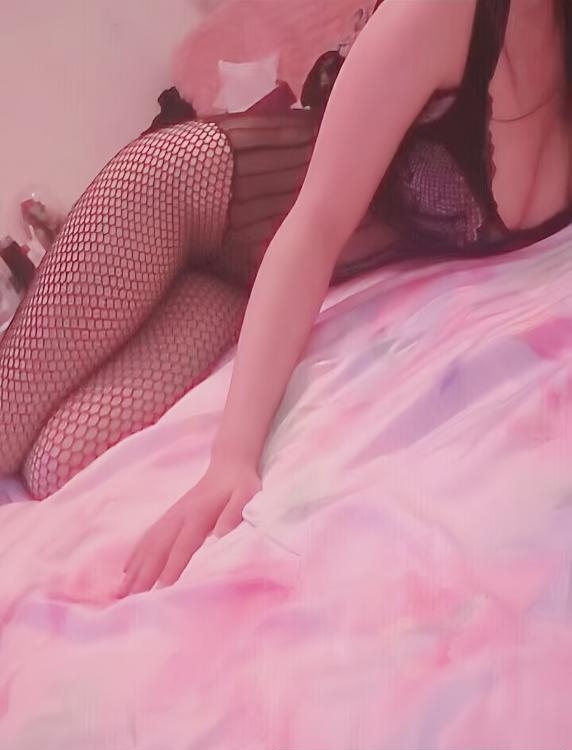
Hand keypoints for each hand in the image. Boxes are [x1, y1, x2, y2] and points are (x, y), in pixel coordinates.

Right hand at [120, 460, 261, 595]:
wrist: (228, 466)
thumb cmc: (240, 486)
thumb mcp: (246, 496)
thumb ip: (234, 514)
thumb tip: (221, 534)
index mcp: (199, 514)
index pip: (183, 544)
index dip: (172, 565)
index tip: (161, 587)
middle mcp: (180, 516)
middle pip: (158, 547)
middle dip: (144, 573)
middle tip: (131, 598)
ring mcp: (171, 516)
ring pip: (149, 544)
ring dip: (135, 567)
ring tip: (122, 591)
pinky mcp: (169, 517)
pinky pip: (148, 537)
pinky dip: (136, 555)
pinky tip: (126, 571)